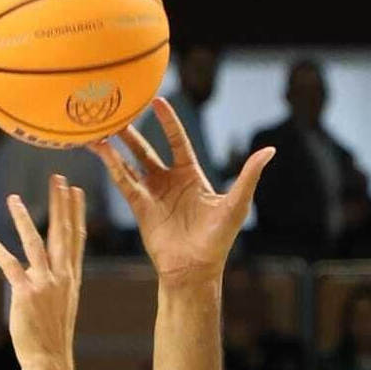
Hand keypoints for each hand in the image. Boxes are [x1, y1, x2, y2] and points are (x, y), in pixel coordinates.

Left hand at [0, 175, 85, 368]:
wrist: (50, 359)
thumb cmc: (53, 335)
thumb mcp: (60, 304)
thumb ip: (53, 281)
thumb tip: (38, 268)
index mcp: (71, 278)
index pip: (76, 238)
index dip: (75, 212)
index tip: (76, 191)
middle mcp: (62, 277)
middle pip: (62, 233)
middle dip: (60, 204)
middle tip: (59, 178)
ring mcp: (45, 284)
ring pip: (35, 244)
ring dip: (23, 219)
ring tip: (13, 198)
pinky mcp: (26, 293)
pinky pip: (10, 266)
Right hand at [97, 98, 273, 288]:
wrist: (196, 270)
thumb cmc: (218, 240)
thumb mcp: (236, 204)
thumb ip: (248, 175)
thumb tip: (270, 150)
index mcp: (191, 175)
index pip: (177, 140)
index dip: (168, 121)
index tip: (156, 100)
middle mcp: (169, 181)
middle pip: (147, 149)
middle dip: (133, 131)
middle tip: (119, 107)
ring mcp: (153, 194)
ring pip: (130, 163)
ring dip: (116, 146)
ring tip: (101, 127)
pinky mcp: (140, 208)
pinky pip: (124, 182)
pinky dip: (112, 165)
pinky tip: (101, 149)